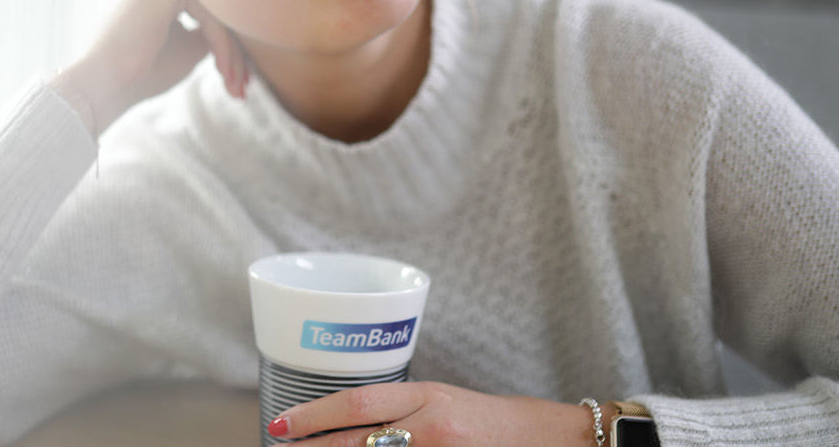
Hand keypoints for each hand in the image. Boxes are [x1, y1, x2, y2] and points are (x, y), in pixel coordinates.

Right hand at [55, 0, 250, 135]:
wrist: (104, 85)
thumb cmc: (141, 74)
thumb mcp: (186, 51)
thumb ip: (209, 34)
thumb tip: (239, 30)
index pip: (208, 11)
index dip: (227, 46)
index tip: (236, 81)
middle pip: (216, 9)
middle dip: (235, 52)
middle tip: (242, 88)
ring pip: (216, 11)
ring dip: (231, 52)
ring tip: (236, 87)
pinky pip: (209, 12)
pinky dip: (221, 44)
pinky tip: (224, 71)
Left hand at [265, 382, 597, 446]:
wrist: (558, 439)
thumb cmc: (499, 424)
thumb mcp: (446, 404)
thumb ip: (401, 413)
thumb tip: (351, 429)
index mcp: (428, 397)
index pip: (357, 403)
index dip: (313, 415)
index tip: (280, 425)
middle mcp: (433, 426)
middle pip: (358, 442)